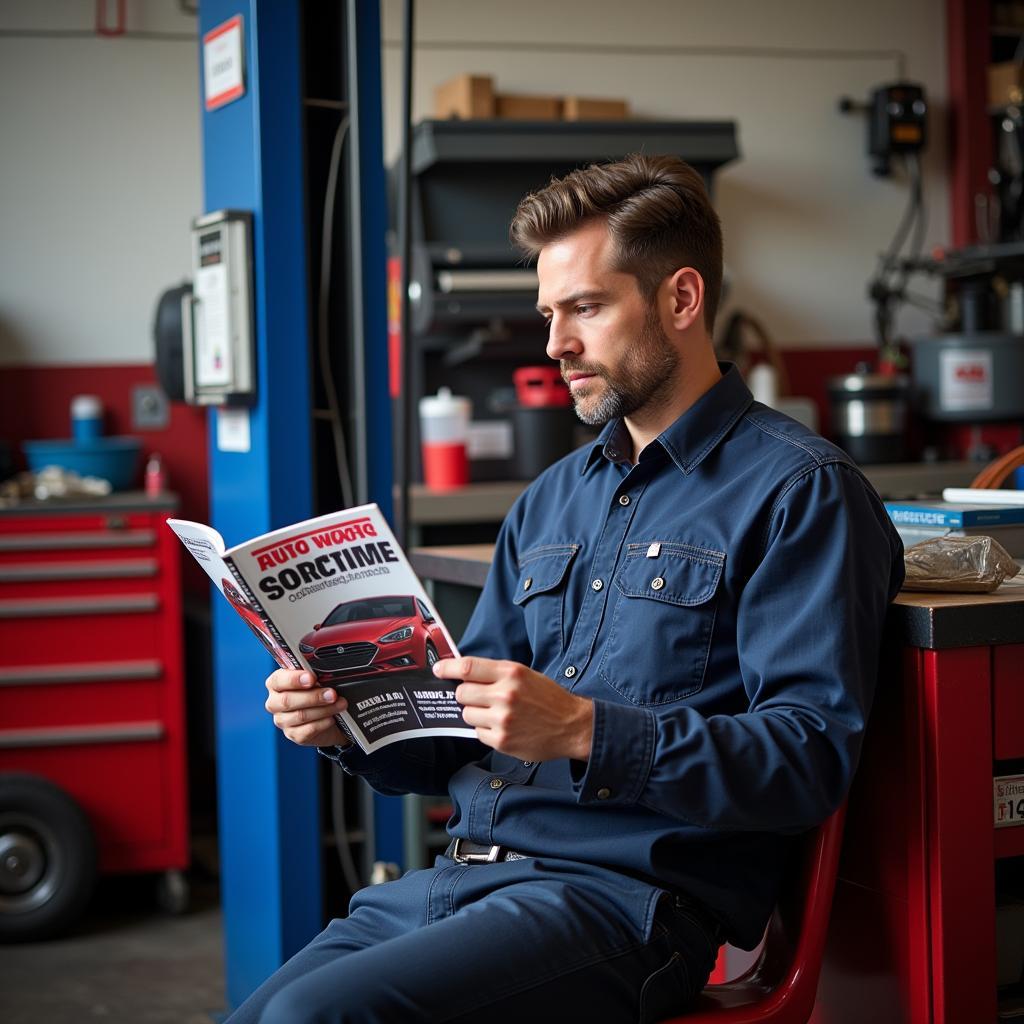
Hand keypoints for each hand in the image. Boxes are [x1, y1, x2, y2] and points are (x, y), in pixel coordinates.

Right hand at [264, 669, 350, 748]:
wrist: (328, 716)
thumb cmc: (318, 691)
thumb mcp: (316, 680)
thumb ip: (314, 675)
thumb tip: (323, 675)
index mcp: (276, 684)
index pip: (277, 680)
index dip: (294, 679)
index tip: (311, 678)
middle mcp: (275, 703)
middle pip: (287, 700)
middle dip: (313, 696)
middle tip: (332, 694)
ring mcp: (282, 721)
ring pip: (300, 716)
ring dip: (324, 709)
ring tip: (340, 704)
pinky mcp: (293, 735)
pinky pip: (307, 730)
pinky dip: (323, 723)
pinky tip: (332, 718)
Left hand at [432, 656, 592, 761]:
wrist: (572, 725)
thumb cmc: (548, 698)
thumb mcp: (525, 675)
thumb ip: (496, 674)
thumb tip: (464, 674)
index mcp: (511, 673)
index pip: (468, 667)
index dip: (448, 668)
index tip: (438, 670)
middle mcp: (505, 694)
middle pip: (462, 693)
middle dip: (466, 694)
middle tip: (479, 697)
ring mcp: (502, 719)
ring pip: (467, 714)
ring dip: (476, 713)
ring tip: (496, 713)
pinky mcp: (502, 740)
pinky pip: (478, 732)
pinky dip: (486, 730)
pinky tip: (503, 727)